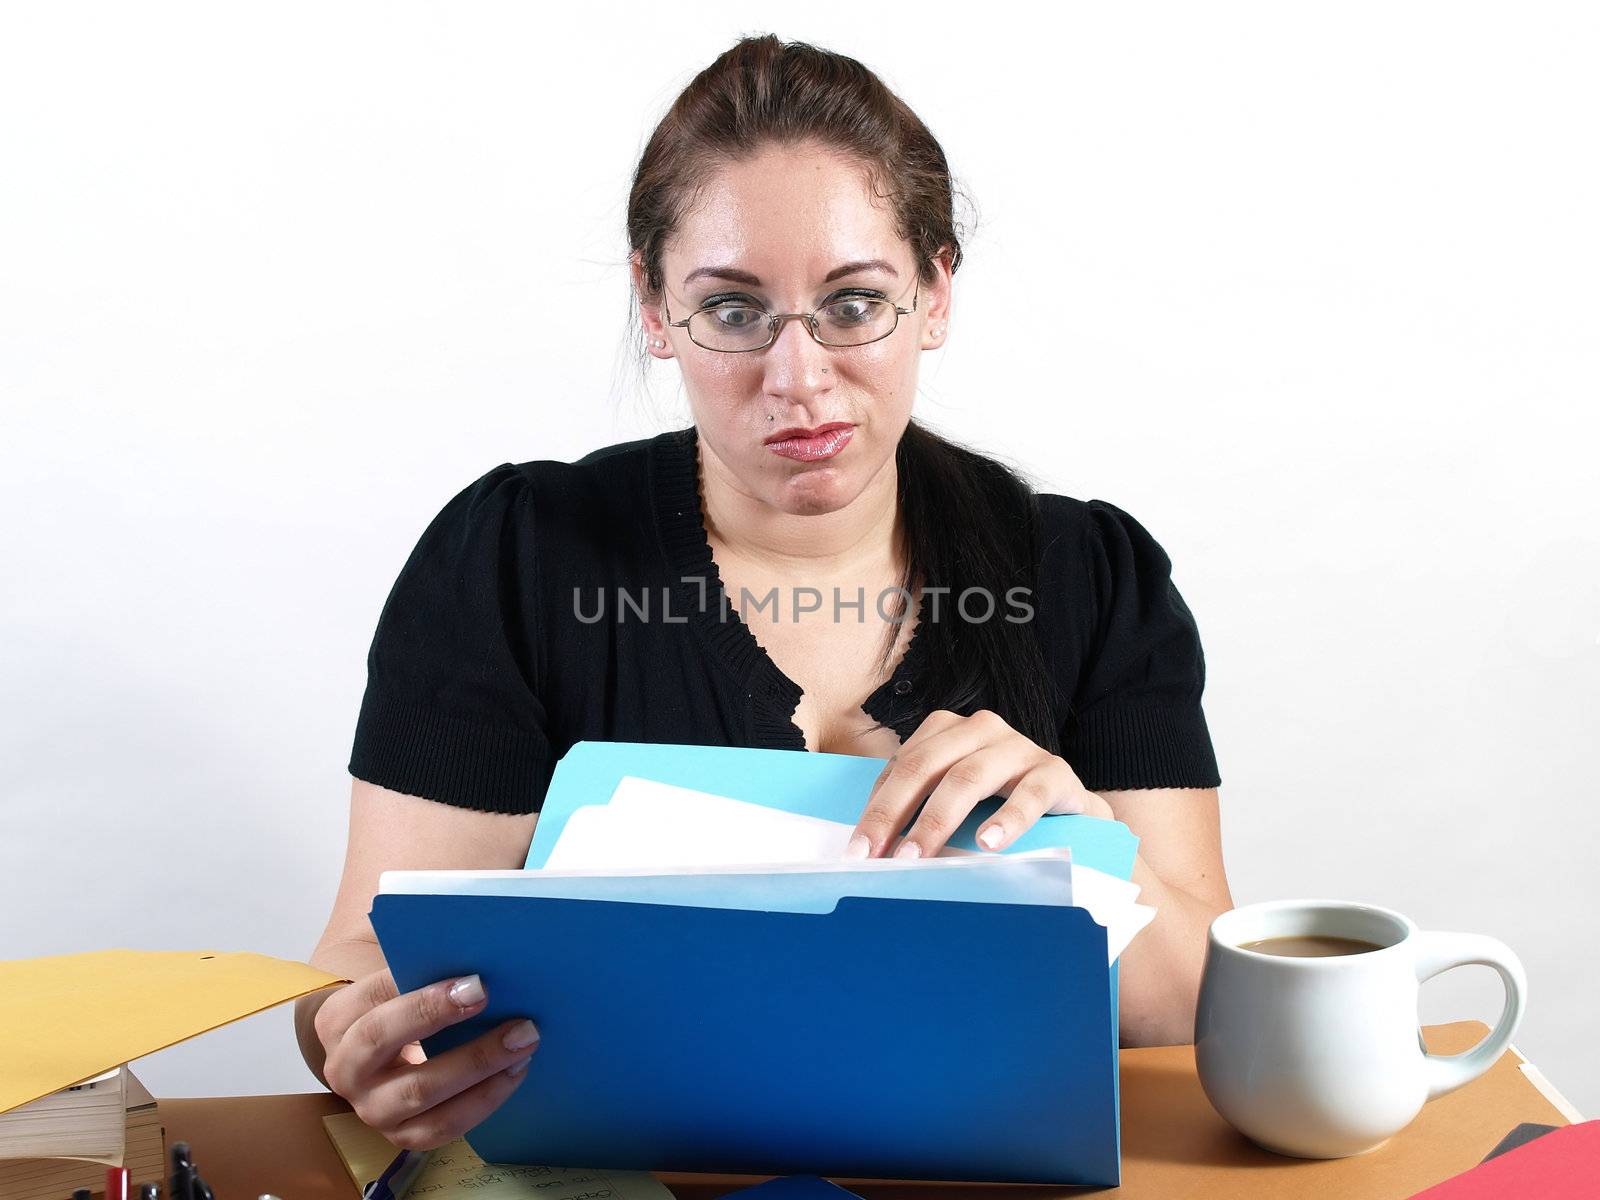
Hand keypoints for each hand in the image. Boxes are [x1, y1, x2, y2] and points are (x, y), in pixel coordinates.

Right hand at [314, 966, 540, 1149]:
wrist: (384, 1056)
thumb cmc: (403, 1006)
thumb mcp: (399, 981)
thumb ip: (423, 964)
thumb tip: (476, 955)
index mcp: (339, 1018)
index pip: (375, 994)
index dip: (420, 986)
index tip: (473, 979)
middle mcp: (344, 1068)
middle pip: (382, 1039)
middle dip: (439, 1017)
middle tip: (492, 997)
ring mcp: (370, 1108)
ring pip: (418, 1091)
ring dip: (477, 1064)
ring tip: (523, 1038)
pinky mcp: (401, 1136)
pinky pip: (444, 1126)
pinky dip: (485, 1099)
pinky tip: (515, 1071)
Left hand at [842, 708, 1114, 858]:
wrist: (1070, 808)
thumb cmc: (1000, 803)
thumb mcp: (954, 798)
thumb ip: (916, 808)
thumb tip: (868, 849)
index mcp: (948, 730)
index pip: (901, 767)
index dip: (876, 809)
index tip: (858, 851)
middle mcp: (980, 729)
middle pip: (925, 767)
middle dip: (894, 813)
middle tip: (878, 857)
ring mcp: (1019, 747)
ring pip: (969, 777)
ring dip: (937, 820)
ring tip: (917, 856)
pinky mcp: (1055, 772)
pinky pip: (1029, 793)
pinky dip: (1008, 819)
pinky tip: (989, 844)